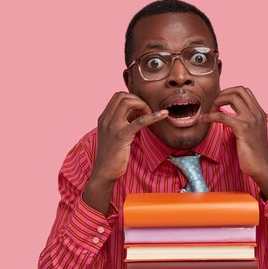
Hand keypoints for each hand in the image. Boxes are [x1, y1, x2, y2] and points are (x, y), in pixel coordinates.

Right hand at [83, 93, 167, 214]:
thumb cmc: (112, 155)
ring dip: (143, 105)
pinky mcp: (121, 135)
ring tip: (150, 116)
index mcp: (104, 118)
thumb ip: (124, 121)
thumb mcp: (115, 134)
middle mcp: (106, 119)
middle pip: (122, 96)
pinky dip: (154, 116)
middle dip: (138, 100)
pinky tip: (163, 114)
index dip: (132, 98)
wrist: (104, 172)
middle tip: (147, 112)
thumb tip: (138, 112)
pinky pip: (139, 121)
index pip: (118, 96)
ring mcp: (112, 126)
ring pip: (128, 102)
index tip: (141, 109)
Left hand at [201, 87, 267, 196]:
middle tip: (214, 104)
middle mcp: (257, 113)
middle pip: (239, 90)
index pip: (245, 91)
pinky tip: (204, 120)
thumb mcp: (253, 132)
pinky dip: (211, 116)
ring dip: (217, 101)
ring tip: (210, 111)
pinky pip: (223, 116)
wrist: (262, 167)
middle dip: (223, 93)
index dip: (230, 92)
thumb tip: (231, 116)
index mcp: (259, 113)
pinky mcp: (243, 128)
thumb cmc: (255, 153)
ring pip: (232, 97)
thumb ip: (246, 122)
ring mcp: (251, 120)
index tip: (220, 101)